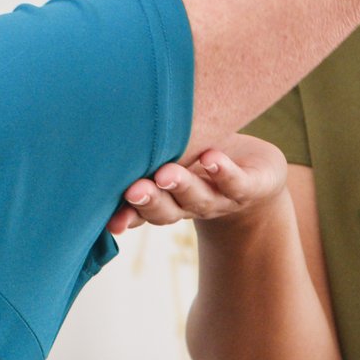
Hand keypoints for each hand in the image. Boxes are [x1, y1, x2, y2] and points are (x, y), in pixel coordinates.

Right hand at [103, 133, 288, 236]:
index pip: (142, 212)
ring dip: (183, 187)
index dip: (126, 217)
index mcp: (167, 201)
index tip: (111, 219)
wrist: (258, 176)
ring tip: (168, 174)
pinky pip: (236, 182)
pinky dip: (223, 172)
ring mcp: (221, 199)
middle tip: (134, 191)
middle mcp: (191, 205)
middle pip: (167, 210)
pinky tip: (211, 158)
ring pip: (200, 199)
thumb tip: (101, 140)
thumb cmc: (203, 163)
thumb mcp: (173, 159)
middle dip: (150, 201)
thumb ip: (146, 157)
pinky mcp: (250, 186)